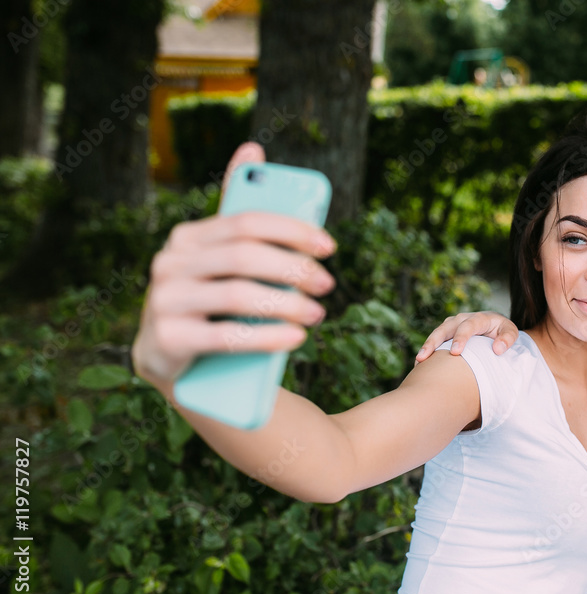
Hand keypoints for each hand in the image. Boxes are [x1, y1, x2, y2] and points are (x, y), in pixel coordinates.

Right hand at [130, 142, 336, 392]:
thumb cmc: (210, 302)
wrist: (170, 358)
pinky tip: (295, 337)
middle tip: (327, 285)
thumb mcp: (222, 258)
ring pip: (238, 295)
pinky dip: (267, 336)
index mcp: (188, 238)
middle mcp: (169, 263)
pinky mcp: (167, 340)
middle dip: (294, 268)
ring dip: (287, 304)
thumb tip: (252, 148)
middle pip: (245, 256)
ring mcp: (164, 301)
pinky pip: (226, 336)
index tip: (329, 247)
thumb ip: (238, 213)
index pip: (246, 221)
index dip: (292, 230)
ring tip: (317, 314)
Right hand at [414, 311, 518, 362]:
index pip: (468, 326)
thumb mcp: (510, 331)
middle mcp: (462, 319)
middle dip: (435, 342)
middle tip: (425, 357)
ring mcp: (451, 325)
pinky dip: (428, 351)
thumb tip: (498, 349)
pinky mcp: (446, 333)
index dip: (460, 338)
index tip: (455, 352)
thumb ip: (508, 338)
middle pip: (445, 328)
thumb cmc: (501, 331)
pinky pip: (435, 341)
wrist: (493, 326)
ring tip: (418, 361)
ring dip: (427, 346)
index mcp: (479, 318)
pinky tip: (420, 365)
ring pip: (437, 334)